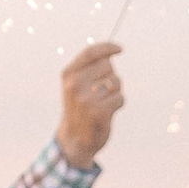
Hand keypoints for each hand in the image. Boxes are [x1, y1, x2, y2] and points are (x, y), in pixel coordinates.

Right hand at [57, 43, 124, 168]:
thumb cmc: (79, 109)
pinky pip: (120, 98)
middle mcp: (75, 84)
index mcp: (68, 75)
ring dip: (115, 92)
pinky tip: (108, 112)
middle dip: (111, 76)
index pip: (91, 53)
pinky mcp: (99, 111)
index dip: (108, 47)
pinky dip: (119, 104)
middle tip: (101, 92)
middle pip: (108, 66)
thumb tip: (111, 54)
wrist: (74, 140)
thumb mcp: (76, 85)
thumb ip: (89, 68)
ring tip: (103, 102)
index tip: (120, 49)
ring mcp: (86, 98)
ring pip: (116, 82)